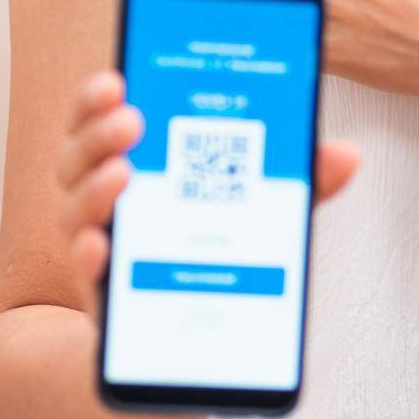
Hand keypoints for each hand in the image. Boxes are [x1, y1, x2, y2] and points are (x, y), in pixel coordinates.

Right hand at [57, 69, 359, 312]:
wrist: (192, 340)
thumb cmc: (218, 248)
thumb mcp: (261, 206)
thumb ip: (295, 180)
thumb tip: (346, 154)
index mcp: (133, 161)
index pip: (97, 117)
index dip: (96, 96)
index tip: (116, 78)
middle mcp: (103, 201)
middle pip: (76, 157)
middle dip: (99, 133)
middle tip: (133, 120)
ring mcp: (101, 248)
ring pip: (72, 211)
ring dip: (94, 188)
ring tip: (123, 173)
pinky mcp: (105, 298)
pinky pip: (86, 277)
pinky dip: (87, 259)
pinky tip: (102, 248)